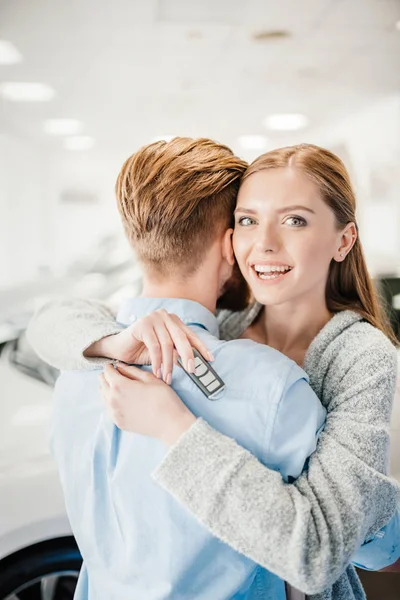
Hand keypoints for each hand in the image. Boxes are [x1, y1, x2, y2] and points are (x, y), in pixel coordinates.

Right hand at [86, 309, 213, 382]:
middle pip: (181, 338)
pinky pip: (154, 346)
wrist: (119, 348)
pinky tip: (157, 372)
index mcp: (174, 321)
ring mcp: (154, 318)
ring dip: (169, 364)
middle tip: (192, 371)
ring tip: (168, 378)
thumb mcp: (164, 352)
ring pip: (167, 344)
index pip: (191, 335)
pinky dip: (157, 361)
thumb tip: (194, 365)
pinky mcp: (143, 324)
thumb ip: (177, 354)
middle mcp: (166, 316)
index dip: (201, 348)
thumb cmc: (143, 350)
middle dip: (188, 356)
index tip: (210, 360)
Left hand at [99, 363, 196, 445]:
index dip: (111, 366)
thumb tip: (119, 366)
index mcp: (119, 385)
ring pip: (103, 395)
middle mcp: (112, 399)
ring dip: (108, 389)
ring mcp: (114, 412)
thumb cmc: (163, 398)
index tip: (115, 366)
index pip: (107, 371)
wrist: (169, 423)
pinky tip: (124, 400)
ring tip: (121, 387)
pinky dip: (112, 401)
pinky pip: (109, 408)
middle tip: (118, 375)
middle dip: (108, 376)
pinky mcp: (118, 422)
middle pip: (102, 382)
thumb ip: (131, 370)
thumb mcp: (149, 378)